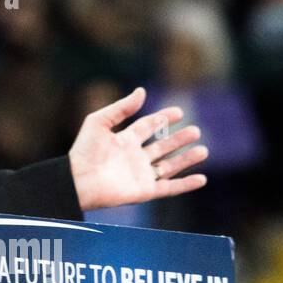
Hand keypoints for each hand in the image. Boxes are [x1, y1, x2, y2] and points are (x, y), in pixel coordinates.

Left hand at [69, 87, 208, 211]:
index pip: (148, 126)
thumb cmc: (84, 150)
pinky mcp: (144, 191)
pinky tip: (202, 178)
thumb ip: (122, 107)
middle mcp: (134, 157)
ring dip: (186, 159)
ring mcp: (140, 174)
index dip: (163, 118)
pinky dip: (186, 184)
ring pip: (169, 166)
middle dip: (179, 139)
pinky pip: (169, 188)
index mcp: (123, 140)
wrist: (78, 180)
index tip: (179, 111)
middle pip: (161, 146)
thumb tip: (142, 90)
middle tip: (196, 130)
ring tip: (204, 150)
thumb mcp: (99, 121)